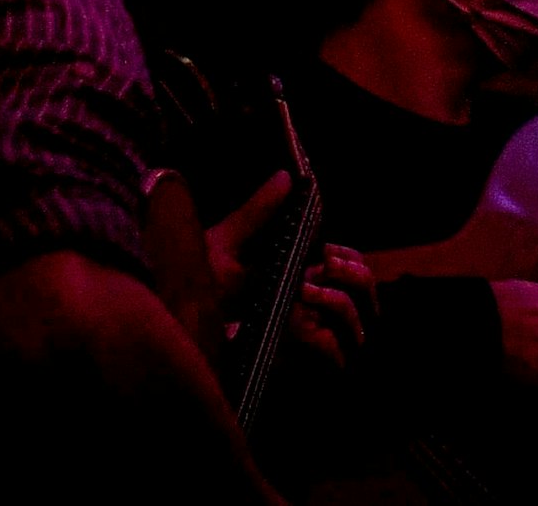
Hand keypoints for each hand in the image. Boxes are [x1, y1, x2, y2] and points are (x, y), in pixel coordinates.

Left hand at [201, 175, 372, 370]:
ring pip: (355, 319)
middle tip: (323, 270)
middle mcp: (310, 303)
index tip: (328, 255)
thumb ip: (258, 211)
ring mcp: (306, 332)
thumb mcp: (226, 241)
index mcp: (299, 272)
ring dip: (340, 303)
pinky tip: (305, 328)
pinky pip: (334, 351)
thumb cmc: (196, 282)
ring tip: (307, 295)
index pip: (352, 263)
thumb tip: (286, 176)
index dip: (350, 259)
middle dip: (354, 277)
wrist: (171, 322)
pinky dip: (328, 342)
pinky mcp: (295, 360)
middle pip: (365, 289)